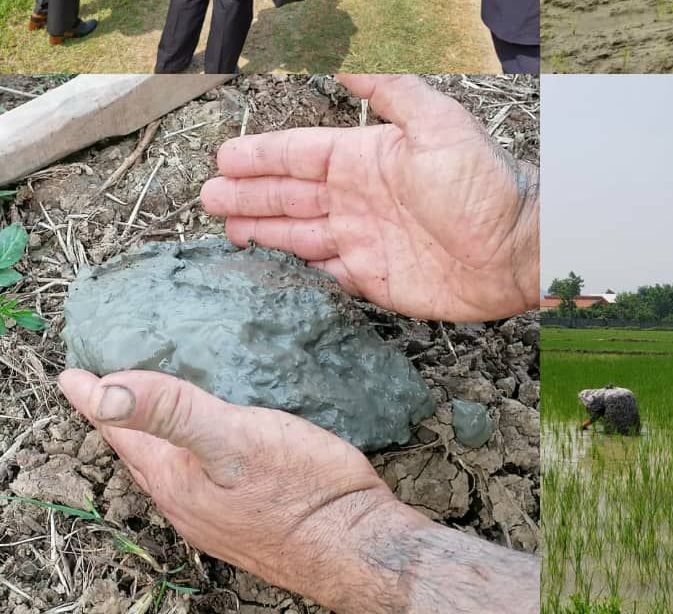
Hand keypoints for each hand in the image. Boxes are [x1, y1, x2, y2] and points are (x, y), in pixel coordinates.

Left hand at [57, 369, 399, 611]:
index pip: (119, 429)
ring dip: (159, 427)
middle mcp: (186, 498)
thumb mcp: (234, 440)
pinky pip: (205, 467)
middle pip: (141, 447)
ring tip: (160, 394)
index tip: (73, 371)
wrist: (356, 543)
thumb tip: (103, 391)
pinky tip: (219, 428)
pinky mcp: (247, 507)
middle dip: (123, 411)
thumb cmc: (302, 491)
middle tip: (112, 374)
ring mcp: (215, 508)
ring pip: (173, 458)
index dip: (96, 396)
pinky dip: (196, 440)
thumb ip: (172, 414)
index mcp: (174, 477)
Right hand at [200, 75, 538, 321]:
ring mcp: (363, 239)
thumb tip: (350, 54)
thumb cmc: (480, 184)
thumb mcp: (437, 123)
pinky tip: (267, 267)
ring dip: (262, 230)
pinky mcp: (372, 279)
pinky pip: (321, 273)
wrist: (515, 249)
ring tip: (226, 229)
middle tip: (209, 197)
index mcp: (366, 158)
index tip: (223, 158)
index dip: (261, 156)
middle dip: (248, 194)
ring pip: (298, 233)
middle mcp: (358, 197)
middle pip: (289, 194)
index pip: (300, 153)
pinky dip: (294, 269)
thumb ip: (390, 88)